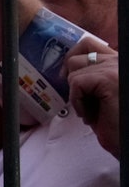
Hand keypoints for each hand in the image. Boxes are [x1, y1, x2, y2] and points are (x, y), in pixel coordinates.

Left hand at [66, 39, 119, 158]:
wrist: (126, 142)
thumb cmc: (115, 124)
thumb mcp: (100, 96)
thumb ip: (90, 79)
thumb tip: (65, 70)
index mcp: (117, 63)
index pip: (88, 43)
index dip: (72, 57)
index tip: (66, 76)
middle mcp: (118, 61)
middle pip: (77, 55)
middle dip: (71, 77)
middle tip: (76, 97)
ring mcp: (115, 68)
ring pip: (74, 69)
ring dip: (75, 93)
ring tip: (89, 110)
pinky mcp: (109, 79)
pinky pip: (76, 82)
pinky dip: (76, 101)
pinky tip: (88, 115)